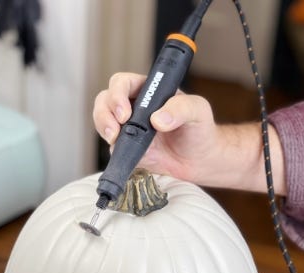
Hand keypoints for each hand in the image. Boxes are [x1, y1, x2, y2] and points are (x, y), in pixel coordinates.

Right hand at [93, 72, 219, 184]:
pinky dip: (114, 149)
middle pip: (106, 99)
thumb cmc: (200, 129)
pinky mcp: (128, 147)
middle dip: (105, 112)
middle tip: (117, 128)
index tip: (126, 112)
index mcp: (148, 91)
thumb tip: (158, 119)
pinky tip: (127, 154)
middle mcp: (134, 106)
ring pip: (103, 120)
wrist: (200, 160)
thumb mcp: (198, 111)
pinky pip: (112, 146)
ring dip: (104, 128)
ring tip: (115, 139)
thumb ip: (182, 108)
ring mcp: (129, 127)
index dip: (118, 94)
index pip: (123, 83)